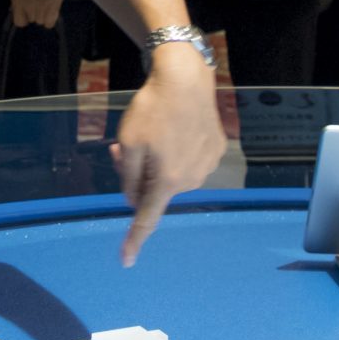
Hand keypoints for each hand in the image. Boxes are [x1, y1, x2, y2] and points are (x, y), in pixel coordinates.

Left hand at [11, 0, 67, 28]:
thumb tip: (18, 2)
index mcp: (17, 1)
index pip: (19, 22)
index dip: (23, 17)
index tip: (26, 10)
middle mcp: (29, 8)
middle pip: (32, 20)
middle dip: (34, 12)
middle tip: (38, 1)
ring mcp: (42, 9)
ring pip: (42, 21)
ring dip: (43, 14)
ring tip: (46, 3)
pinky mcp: (54, 6)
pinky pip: (51, 22)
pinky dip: (51, 17)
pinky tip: (52, 9)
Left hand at [110, 46, 223, 265]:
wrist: (186, 78)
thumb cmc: (152, 109)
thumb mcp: (128, 142)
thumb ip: (128, 178)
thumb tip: (134, 200)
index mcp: (167, 180)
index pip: (147, 217)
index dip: (134, 240)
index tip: (126, 261)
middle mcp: (191, 179)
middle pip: (156, 189)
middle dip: (139, 175)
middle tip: (122, 147)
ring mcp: (208, 165)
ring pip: (173, 176)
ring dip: (158, 163)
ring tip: (154, 131)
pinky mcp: (217, 150)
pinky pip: (190, 161)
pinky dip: (177, 151)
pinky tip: (175, 127)